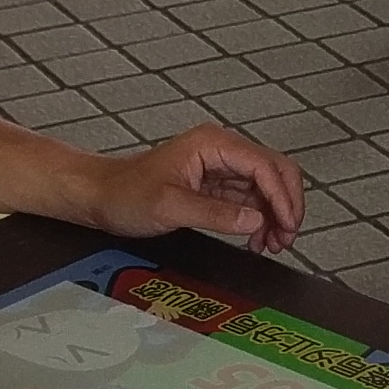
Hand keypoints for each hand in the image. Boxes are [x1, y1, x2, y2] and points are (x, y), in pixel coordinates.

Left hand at [75, 126, 303, 252]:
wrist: (101, 196)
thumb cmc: (125, 193)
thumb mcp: (170, 207)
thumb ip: (215, 215)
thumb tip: (254, 222)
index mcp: (212, 144)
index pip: (264, 166)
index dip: (282, 197)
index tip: (287, 225)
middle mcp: (221, 150)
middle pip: (274, 170)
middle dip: (286, 205)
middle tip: (286, 237)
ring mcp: (220, 166)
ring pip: (266, 186)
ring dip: (275, 214)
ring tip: (274, 243)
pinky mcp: (216, 184)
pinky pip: (250, 198)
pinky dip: (260, 218)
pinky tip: (257, 238)